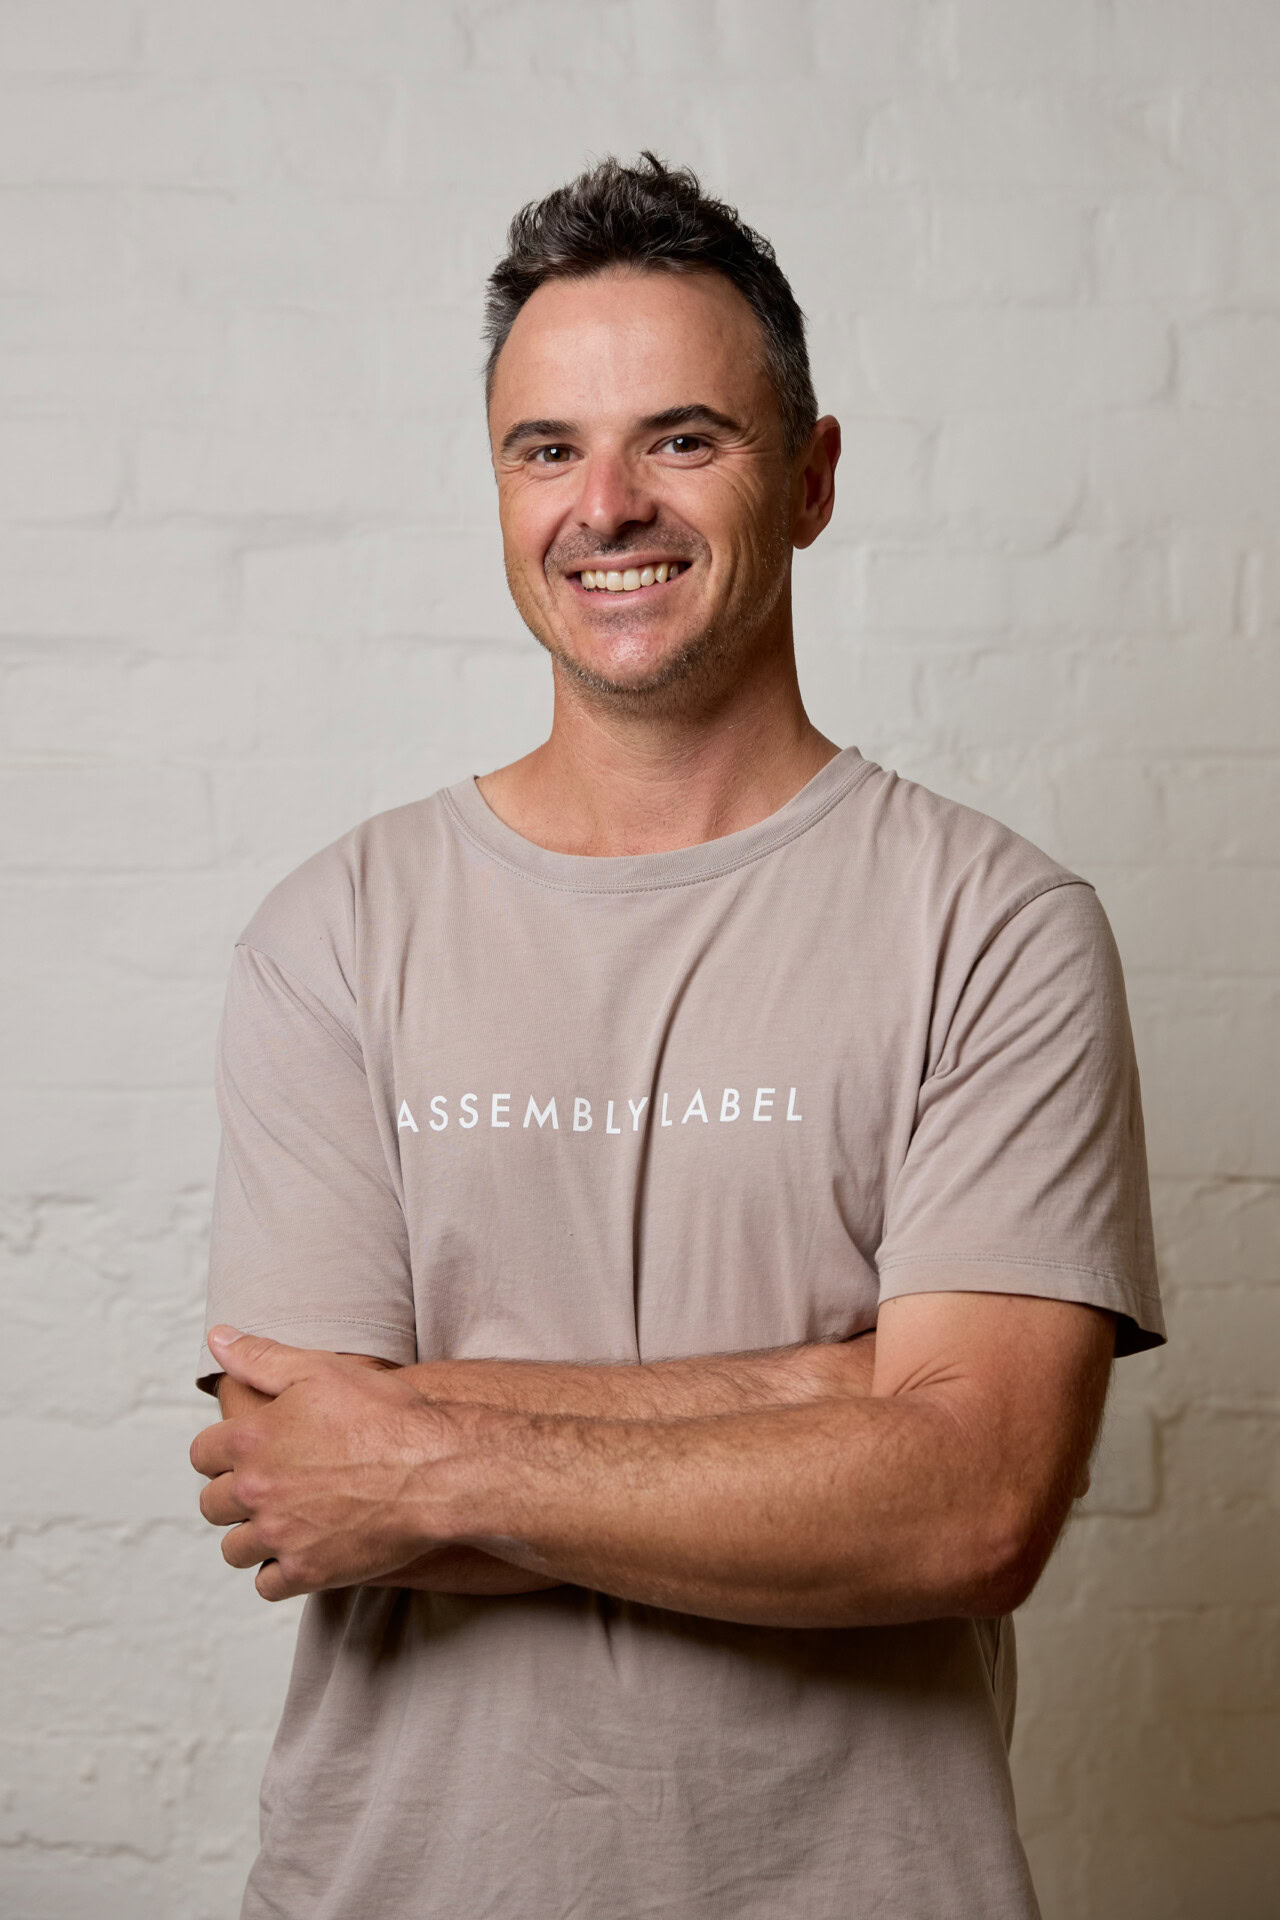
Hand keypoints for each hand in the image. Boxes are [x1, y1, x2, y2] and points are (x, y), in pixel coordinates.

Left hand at [190, 1327, 465, 1601]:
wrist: (436, 1467)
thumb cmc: (384, 1413)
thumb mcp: (321, 1369)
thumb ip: (261, 1357)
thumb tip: (218, 1338)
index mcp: (251, 1439)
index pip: (203, 1454)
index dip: (222, 1452)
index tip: (245, 1453)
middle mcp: (256, 1490)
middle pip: (213, 1504)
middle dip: (234, 1496)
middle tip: (268, 1487)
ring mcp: (280, 1535)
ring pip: (234, 1549)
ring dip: (252, 1537)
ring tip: (282, 1522)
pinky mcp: (308, 1571)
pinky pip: (268, 1585)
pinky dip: (280, 1572)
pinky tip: (302, 1551)